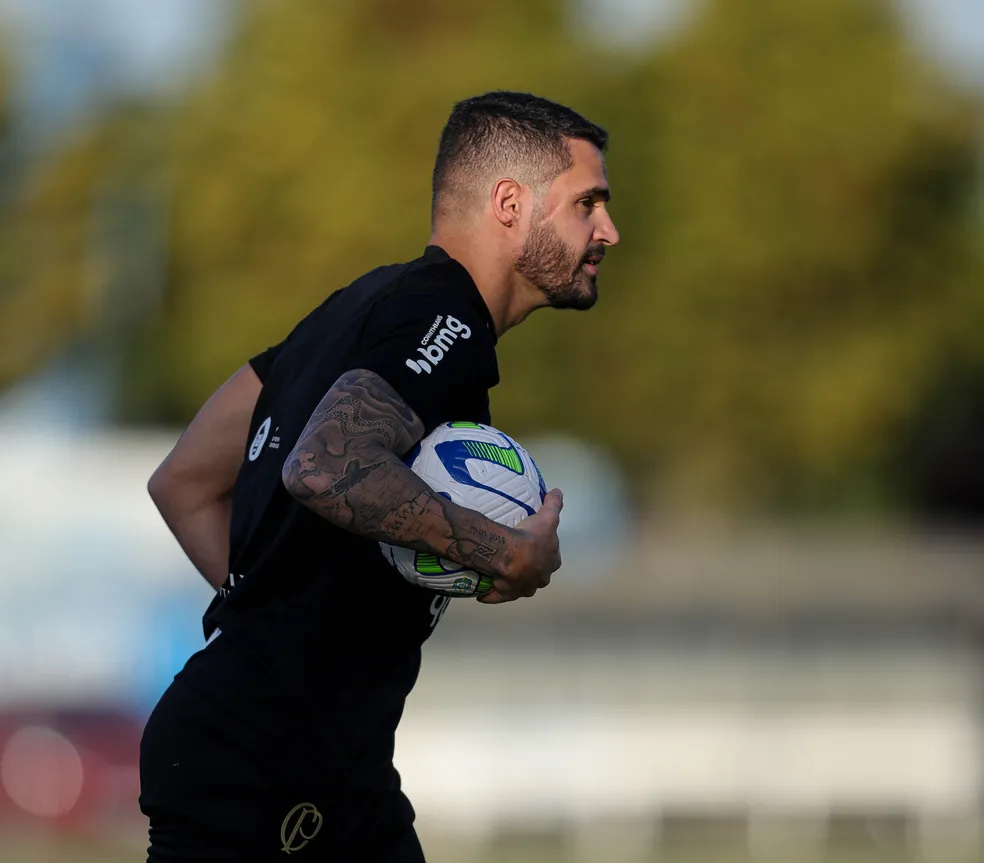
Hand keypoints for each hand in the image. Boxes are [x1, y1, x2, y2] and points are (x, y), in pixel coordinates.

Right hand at [477, 489, 562, 603]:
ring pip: (518, 586)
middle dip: (530, 569)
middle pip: (536, 574)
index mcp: (550, 564)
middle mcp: (539, 579)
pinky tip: (482, 594)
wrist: (513, 557)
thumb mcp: (547, 518)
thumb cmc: (532, 538)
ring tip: (500, 572)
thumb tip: (557, 491)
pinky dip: (490, 595)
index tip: (535, 545)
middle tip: (517, 557)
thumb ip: (553, 505)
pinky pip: (497, 596)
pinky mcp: (506, 594)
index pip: (551, 558)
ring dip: (512, 581)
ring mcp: (523, 589)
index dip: (544, 551)